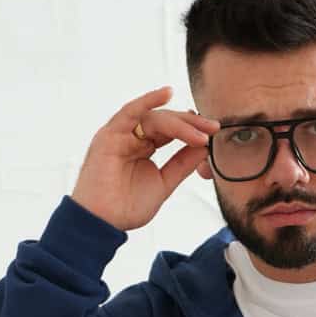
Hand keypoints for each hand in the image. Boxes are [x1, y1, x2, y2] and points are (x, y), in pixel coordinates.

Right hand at [70, 86, 219, 231]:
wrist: (102, 222)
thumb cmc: (126, 207)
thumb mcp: (163, 183)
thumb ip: (181, 165)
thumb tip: (204, 147)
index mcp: (144, 148)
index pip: (171, 131)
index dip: (192, 130)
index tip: (213, 132)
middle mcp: (132, 137)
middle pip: (166, 122)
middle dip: (191, 124)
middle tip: (212, 128)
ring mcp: (121, 134)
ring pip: (154, 119)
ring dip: (179, 122)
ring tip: (199, 131)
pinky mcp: (110, 135)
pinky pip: (130, 112)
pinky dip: (147, 101)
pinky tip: (167, 94)